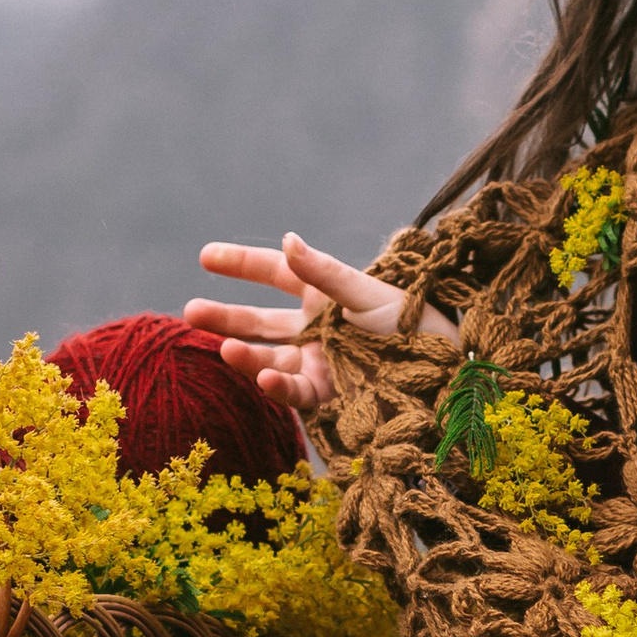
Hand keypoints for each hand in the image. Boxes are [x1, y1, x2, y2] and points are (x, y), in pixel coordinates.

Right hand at [185, 232, 455, 418]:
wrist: (446, 376)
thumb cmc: (414, 325)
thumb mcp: (368, 293)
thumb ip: (324, 273)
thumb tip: (287, 239)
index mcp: (325, 293)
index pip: (275, 272)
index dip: (241, 263)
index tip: (205, 256)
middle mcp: (315, 328)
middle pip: (260, 320)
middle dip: (225, 316)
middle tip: (190, 313)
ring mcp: (316, 363)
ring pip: (268, 357)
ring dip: (244, 354)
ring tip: (223, 348)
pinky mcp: (326, 396)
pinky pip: (292, 391)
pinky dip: (276, 385)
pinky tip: (262, 377)